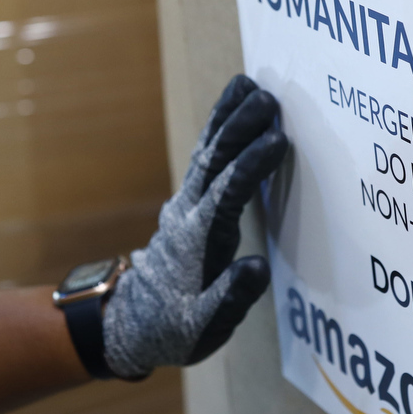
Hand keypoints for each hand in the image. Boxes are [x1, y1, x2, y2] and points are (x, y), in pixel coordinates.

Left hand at [103, 75, 286, 377]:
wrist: (134, 324)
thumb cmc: (176, 329)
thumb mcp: (204, 327)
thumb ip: (231, 297)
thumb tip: (258, 269)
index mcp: (198, 242)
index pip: (226, 195)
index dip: (251, 167)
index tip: (278, 140)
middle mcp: (189, 214)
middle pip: (214, 161)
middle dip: (240, 128)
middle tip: (270, 98)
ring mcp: (186, 204)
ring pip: (207, 151)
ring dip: (228, 118)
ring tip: (251, 84)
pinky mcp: (189, 202)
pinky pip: (206, 157)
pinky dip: (220, 129)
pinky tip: (235, 106)